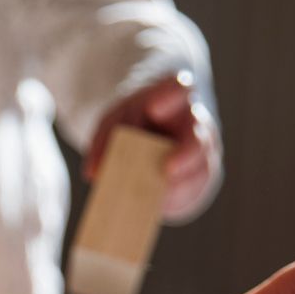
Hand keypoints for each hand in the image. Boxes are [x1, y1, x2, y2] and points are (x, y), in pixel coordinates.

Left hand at [84, 73, 220, 218]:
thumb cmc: (134, 123)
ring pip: (200, 166)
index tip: (154, 106)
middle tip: (168, 168)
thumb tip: (93, 173)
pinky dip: (176, 197)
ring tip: (160, 197)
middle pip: (198, 135)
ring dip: (180, 184)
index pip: (178, 89)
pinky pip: (194, 187)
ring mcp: (201, 149)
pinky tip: (159, 204)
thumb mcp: (113, 125)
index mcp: (171, 98)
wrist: (155, 133)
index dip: (170, 95)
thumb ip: (102, 144)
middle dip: (186, 153)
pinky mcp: (200, 174)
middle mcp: (192, 121)